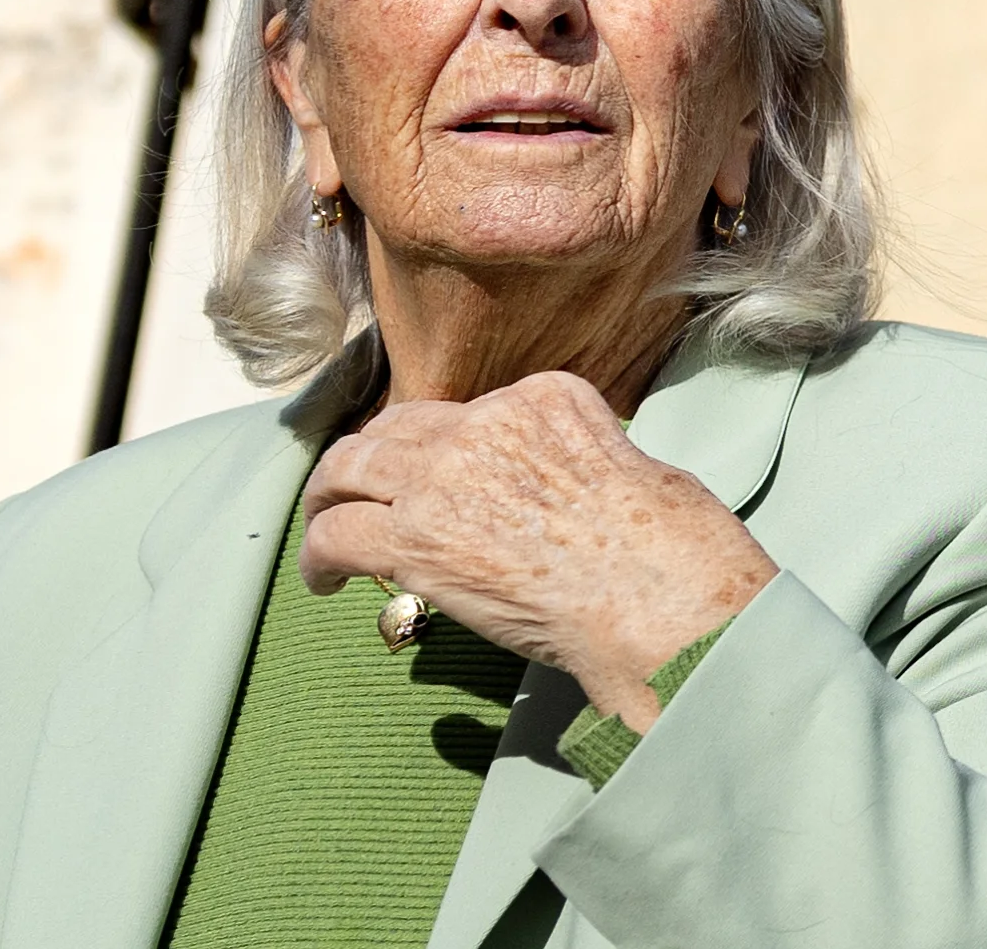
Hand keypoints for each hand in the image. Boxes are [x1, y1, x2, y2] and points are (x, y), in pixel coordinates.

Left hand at [300, 374, 778, 729]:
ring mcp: (446, 472)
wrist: (652, 590)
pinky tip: (325, 582)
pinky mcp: (415, 535)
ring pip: (350, 465)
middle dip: (370, 456)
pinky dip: (319, 556)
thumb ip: (575, 464)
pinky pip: (339, 532)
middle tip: (353, 490)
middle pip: (398, 424)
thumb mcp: (628, 466)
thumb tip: (546, 508)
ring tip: (321, 526)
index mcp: (545, 395)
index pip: (468, 411)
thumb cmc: (667, 549)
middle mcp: (488, 419)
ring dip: (327, 496)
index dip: (438, 446)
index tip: (433, 479)